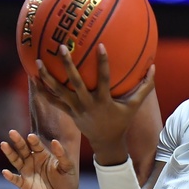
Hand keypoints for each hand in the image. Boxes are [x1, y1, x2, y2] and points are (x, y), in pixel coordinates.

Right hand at [0, 130, 78, 188]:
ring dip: (10, 153)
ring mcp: (27, 172)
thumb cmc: (67, 181)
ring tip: (3, 145)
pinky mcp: (24, 185)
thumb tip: (55, 141)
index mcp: (43, 155)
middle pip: (23, 149)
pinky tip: (5, 172)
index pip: (36, 144)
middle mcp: (32, 161)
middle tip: (12, 132)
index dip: (33, 140)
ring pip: (16, 160)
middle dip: (18, 141)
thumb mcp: (67, 167)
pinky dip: (10, 176)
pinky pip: (16, 180)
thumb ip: (62, 155)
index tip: (31, 136)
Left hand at [37, 43, 155, 165]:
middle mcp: (87, 104)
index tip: (101, 46)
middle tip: (62, 47)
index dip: (103, 63)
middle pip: (75, 83)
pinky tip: (34, 78)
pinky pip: (53, 101)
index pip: (103, 79)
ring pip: (59, 92)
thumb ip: (145, 87)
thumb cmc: (121, 121)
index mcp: (104, 101)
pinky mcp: (68, 113)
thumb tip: (154, 66)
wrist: (106, 143)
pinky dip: (43, 91)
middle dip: (68, 65)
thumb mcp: (134, 106)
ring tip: (38, 61)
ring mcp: (76, 109)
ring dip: (48, 77)